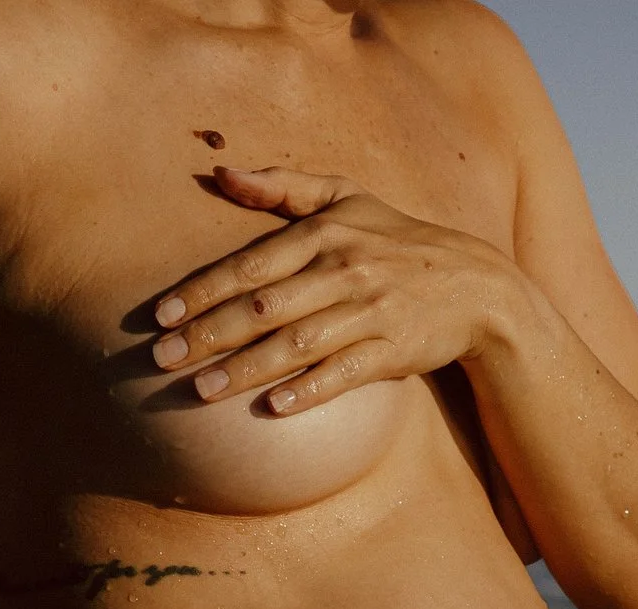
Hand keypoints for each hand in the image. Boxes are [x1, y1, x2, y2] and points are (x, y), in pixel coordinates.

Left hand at [150, 165, 534, 416]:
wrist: (476, 287)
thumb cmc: (397, 241)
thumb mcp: (347, 198)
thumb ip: (282, 186)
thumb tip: (220, 172)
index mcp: (326, 234)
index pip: (251, 266)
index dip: (203, 291)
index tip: (161, 315)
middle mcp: (345, 271)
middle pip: (264, 308)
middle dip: (208, 335)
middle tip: (161, 360)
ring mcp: (370, 313)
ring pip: (296, 344)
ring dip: (245, 369)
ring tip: (199, 391)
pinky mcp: (393, 351)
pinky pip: (345, 374)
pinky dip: (310, 390)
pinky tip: (274, 408)